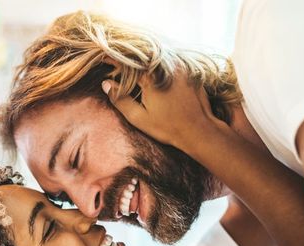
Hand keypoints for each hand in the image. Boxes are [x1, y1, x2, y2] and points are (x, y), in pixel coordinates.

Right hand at [101, 69, 229, 154]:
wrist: (199, 129)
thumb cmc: (168, 127)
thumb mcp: (139, 118)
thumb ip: (120, 100)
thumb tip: (106, 84)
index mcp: (150, 76)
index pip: (127, 62)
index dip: (113, 60)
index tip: (104, 60)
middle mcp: (165, 65)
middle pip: (141, 56)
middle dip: (128, 59)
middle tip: (117, 65)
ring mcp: (179, 65)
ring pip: (155, 57)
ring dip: (143, 59)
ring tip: (133, 66)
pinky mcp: (189, 69)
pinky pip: (169, 60)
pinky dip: (158, 63)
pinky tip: (154, 70)